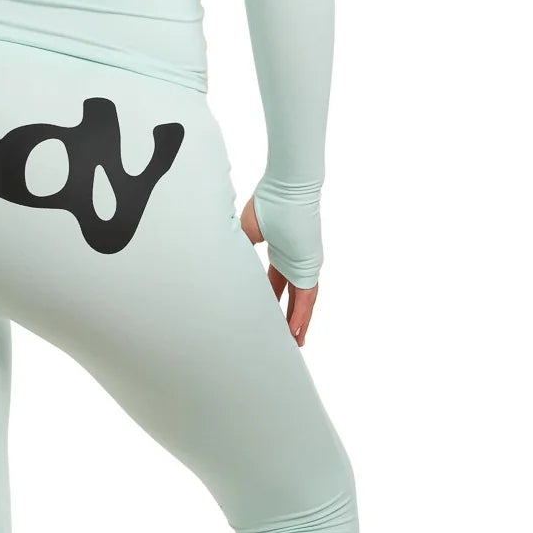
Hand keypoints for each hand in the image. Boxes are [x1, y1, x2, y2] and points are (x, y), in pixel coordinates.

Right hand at [240, 202, 317, 346]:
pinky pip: (306, 298)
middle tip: (286, 335)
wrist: (286, 190)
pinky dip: (301, 316)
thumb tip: (223, 259)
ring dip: (298, 322)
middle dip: (288, 315)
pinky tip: (296, 333)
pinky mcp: (308, 266)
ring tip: (294, 342)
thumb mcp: (245, 231)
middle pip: (292, 295)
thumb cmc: (268, 203)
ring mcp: (303, 264)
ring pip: (302, 301)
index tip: (266, 311)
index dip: (272, 298)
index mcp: (280, 250)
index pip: (275, 281)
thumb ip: (238, 248)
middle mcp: (294, 260)